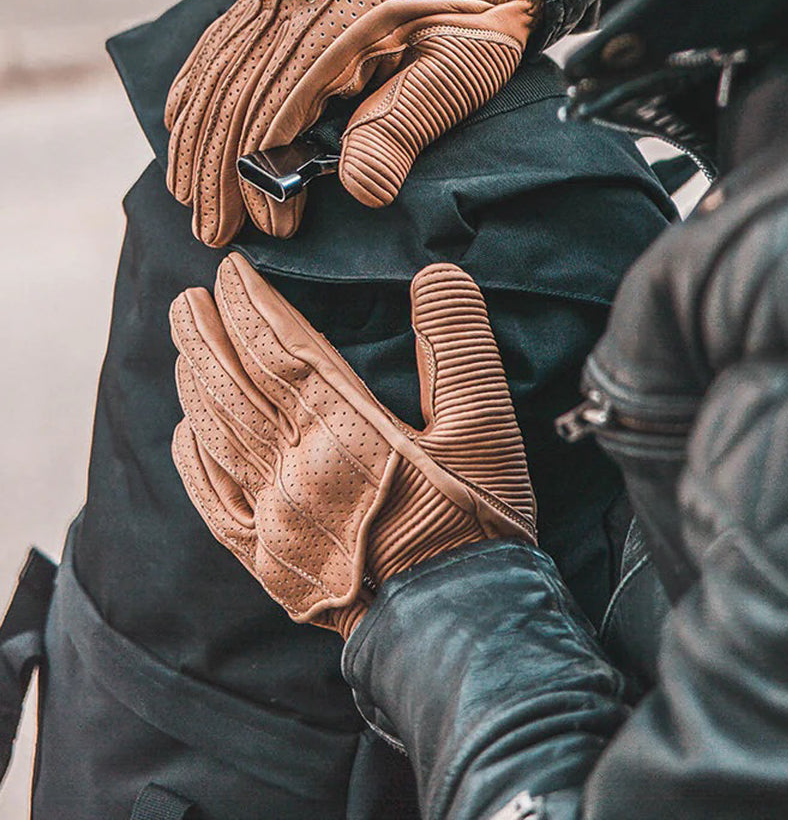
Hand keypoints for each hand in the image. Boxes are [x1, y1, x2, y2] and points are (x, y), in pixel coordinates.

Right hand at [164, 0, 539, 245]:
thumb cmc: (482, 18)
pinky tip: (178, 118)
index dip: (265, 177)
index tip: (270, 228)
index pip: (279, 112)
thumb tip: (359, 190)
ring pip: (220, 66)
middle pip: (237, 92)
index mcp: (344, 18)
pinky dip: (197, 82)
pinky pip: (223, 35)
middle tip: (212, 231)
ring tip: (187, 194)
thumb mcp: (462, 71)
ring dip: (197, 136)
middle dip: (217, 170)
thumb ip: (407, 124)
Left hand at [169, 253, 535, 637]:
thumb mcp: (487, 427)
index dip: (252, 307)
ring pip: (217, 438)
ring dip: (197, 386)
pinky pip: (214, 504)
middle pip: (235, 389)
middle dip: (208, 337)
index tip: (232, 272)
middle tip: (189, 299)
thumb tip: (434, 277)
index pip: (282, 353)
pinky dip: (194, 461)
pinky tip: (187, 433)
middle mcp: (297, 474)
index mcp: (346, 435)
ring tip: (185, 347)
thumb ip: (460, 345)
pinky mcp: (270, 564)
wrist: (460, 631)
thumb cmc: (477, 526)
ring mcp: (275, 522)